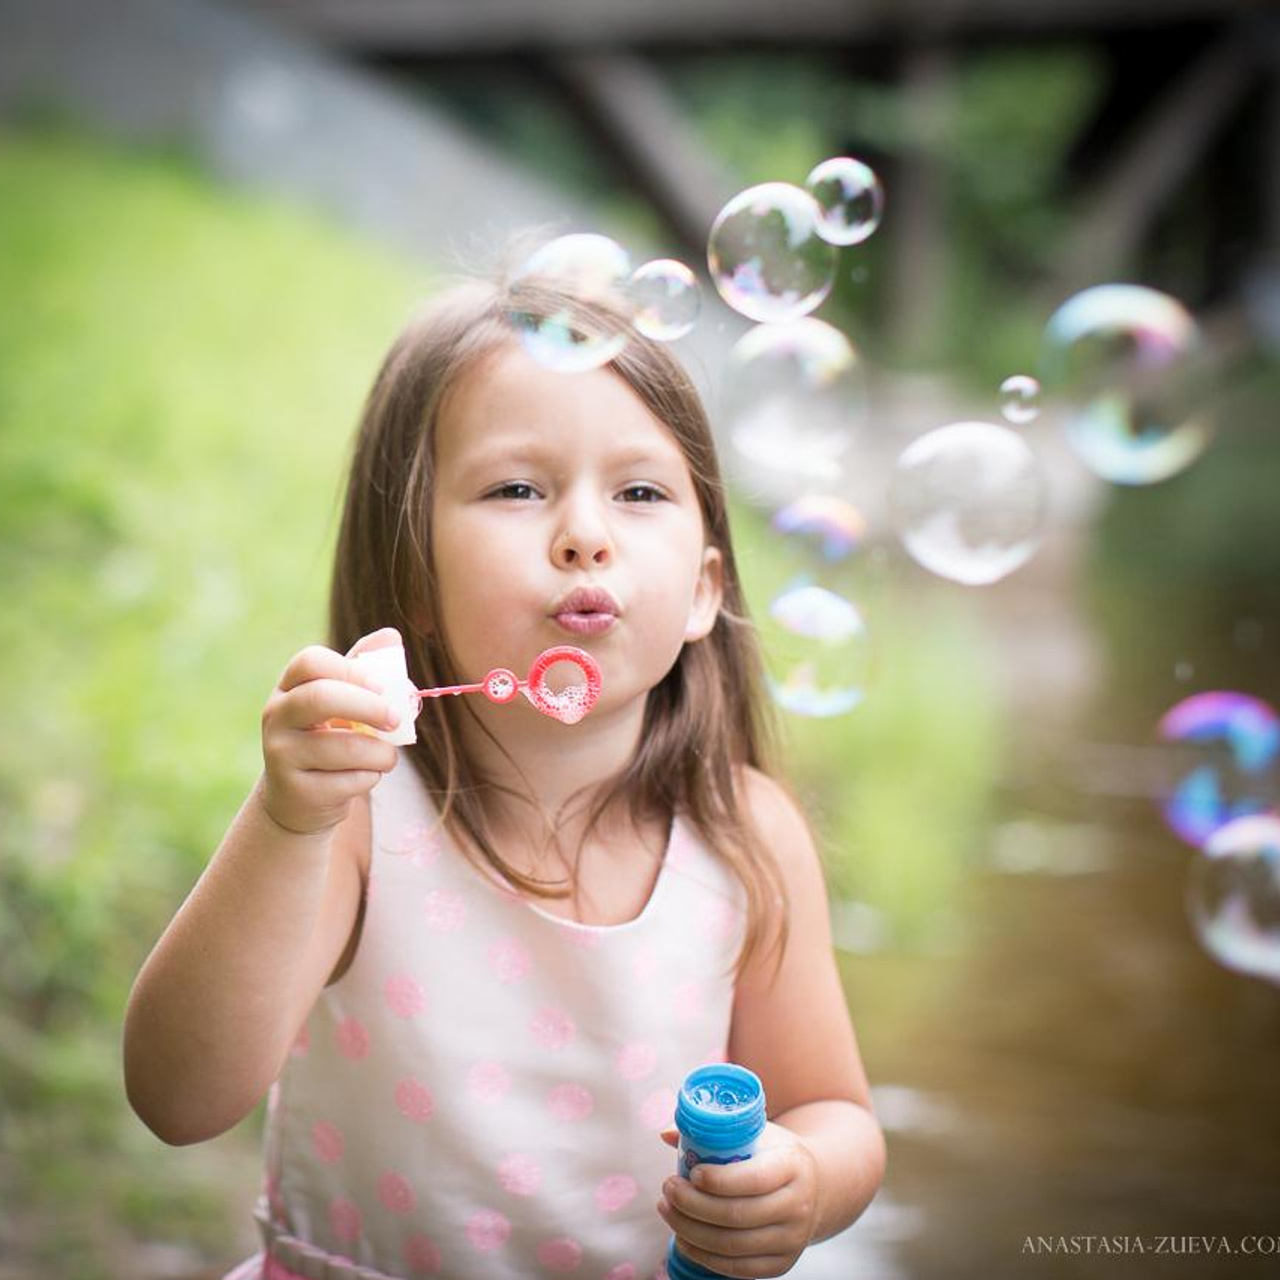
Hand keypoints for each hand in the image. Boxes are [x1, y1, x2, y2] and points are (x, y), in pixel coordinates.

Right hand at [258, 628, 403, 835]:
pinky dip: (369, 778)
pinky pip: (347, 782)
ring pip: (342, 747)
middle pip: (321, 697)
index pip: (310, 662)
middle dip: (369, 706)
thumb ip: (365, 670)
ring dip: (380, 753)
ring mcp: (280, 754)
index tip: (383, 687)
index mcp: (289, 686)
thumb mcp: (344, 703)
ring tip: (387, 756)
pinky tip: (364, 777)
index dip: (351, 670)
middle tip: (396, 719)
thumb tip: (391, 636)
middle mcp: (276, 716)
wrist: (301, 800)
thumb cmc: (331, 739)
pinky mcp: (295, 791)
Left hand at [657, 1121, 819, 1276]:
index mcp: (793, 1165)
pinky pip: (738, 1268)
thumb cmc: (771, 1154)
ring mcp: (792, 1239)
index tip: (691, 1173)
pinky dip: (704, 1256)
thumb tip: (665, 1133)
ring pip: (732, 1245)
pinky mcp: (782, 1264)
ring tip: (667, 1210)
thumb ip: (712, 1130)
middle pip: (737, 1215)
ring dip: (691, 1230)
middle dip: (693, 1205)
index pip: (754, 1179)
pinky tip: (683, 1238)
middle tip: (668, 1188)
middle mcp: (798, 1205)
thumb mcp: (754, 1133)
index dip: (718, 1180)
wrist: (814, 1187)